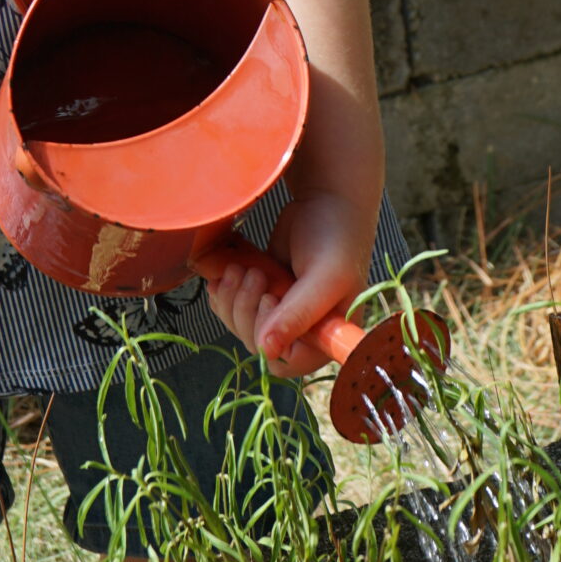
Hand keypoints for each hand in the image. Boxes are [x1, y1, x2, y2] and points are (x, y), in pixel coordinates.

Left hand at [201, 190, 374, 376]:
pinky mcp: (262, 293)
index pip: (286, 362)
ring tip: (241, 268)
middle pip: (256, 344)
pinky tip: (227, 271)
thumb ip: (298, 314)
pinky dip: (223, 291)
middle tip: (252, 274)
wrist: (325, 199)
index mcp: (327, 336)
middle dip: (245, 309)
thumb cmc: (336, 236)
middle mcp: (303, 330)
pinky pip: (232, 306)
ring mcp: (280, 312)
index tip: (269, 299)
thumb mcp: (324, 277)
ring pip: (240, 325)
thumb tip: (267, 350)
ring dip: (232, 298)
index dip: (268, 338)